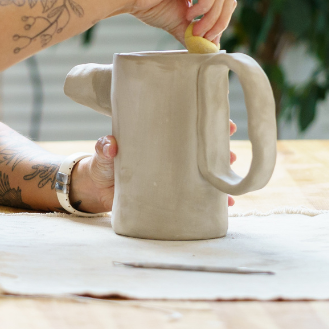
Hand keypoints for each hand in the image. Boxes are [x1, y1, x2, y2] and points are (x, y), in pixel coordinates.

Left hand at [69, 122, 239, 211]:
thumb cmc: (103, 163)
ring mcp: (171, 175)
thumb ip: (105, 147)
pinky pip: (193, 197)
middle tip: (231, 156)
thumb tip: (111, 145)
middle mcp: (170, 155)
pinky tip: (223, 208)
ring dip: (218, 178)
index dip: (208, 121)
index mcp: (159, 137)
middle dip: (220, 151)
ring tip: (228, 183)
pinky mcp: (168, 195)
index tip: (225, 122)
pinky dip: (207, 202)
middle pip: (201, 149)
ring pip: (202, 173)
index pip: (187, 124)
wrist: (96, 189)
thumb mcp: (103, 152)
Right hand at [119, 0, 235, 42]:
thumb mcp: (181, 19)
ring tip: (196, 31)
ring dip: (212, 17)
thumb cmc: (150, 4)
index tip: (209, 38)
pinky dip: (205, 6)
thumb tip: (216, 46)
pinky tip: (189, 14)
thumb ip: (199, 28)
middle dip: (219, 20)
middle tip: (206, 38)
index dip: (221, 18)